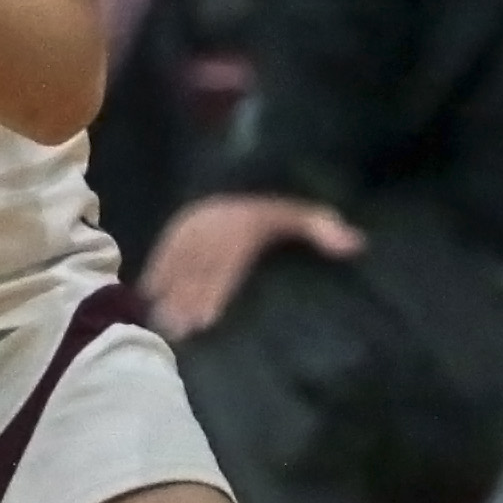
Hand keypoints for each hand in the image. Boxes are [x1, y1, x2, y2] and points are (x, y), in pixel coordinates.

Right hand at [143, 193, 364, 340]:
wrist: (245, 169)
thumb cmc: (276, 207)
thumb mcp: (302, 213)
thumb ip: (323, 229)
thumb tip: (355, 243)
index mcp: (241, 228)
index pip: (226, 264)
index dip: (215, 292)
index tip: (208, 320)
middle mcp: (211, 229)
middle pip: (197, 270)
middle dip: (185, 301)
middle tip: (179, 333)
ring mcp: (189, 229)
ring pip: (176, 264)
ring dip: (166, 293)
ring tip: (161, 324)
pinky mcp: (173, 230)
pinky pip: (162, 253)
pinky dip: (153, 275)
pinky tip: (146, 298)